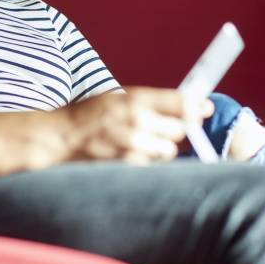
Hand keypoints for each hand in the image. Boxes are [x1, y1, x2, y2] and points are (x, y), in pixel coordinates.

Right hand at [62, 88, 213, 164]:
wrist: (60, 137)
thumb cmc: (89, 116)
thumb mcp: (117, 98)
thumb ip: (151, 102)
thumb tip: (196, 106)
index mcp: (135, 98)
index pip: (181, 102)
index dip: (196, 107)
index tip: (204, 109)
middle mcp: (137, 120)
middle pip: (179, 129)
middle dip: (173, 130)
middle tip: (156, 129)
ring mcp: (133, 144)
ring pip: (168, 150)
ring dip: (160, 148)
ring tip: (139, 143)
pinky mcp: (128, 165)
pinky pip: (152, 165)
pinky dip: (146, 162)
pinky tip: (130, 155)